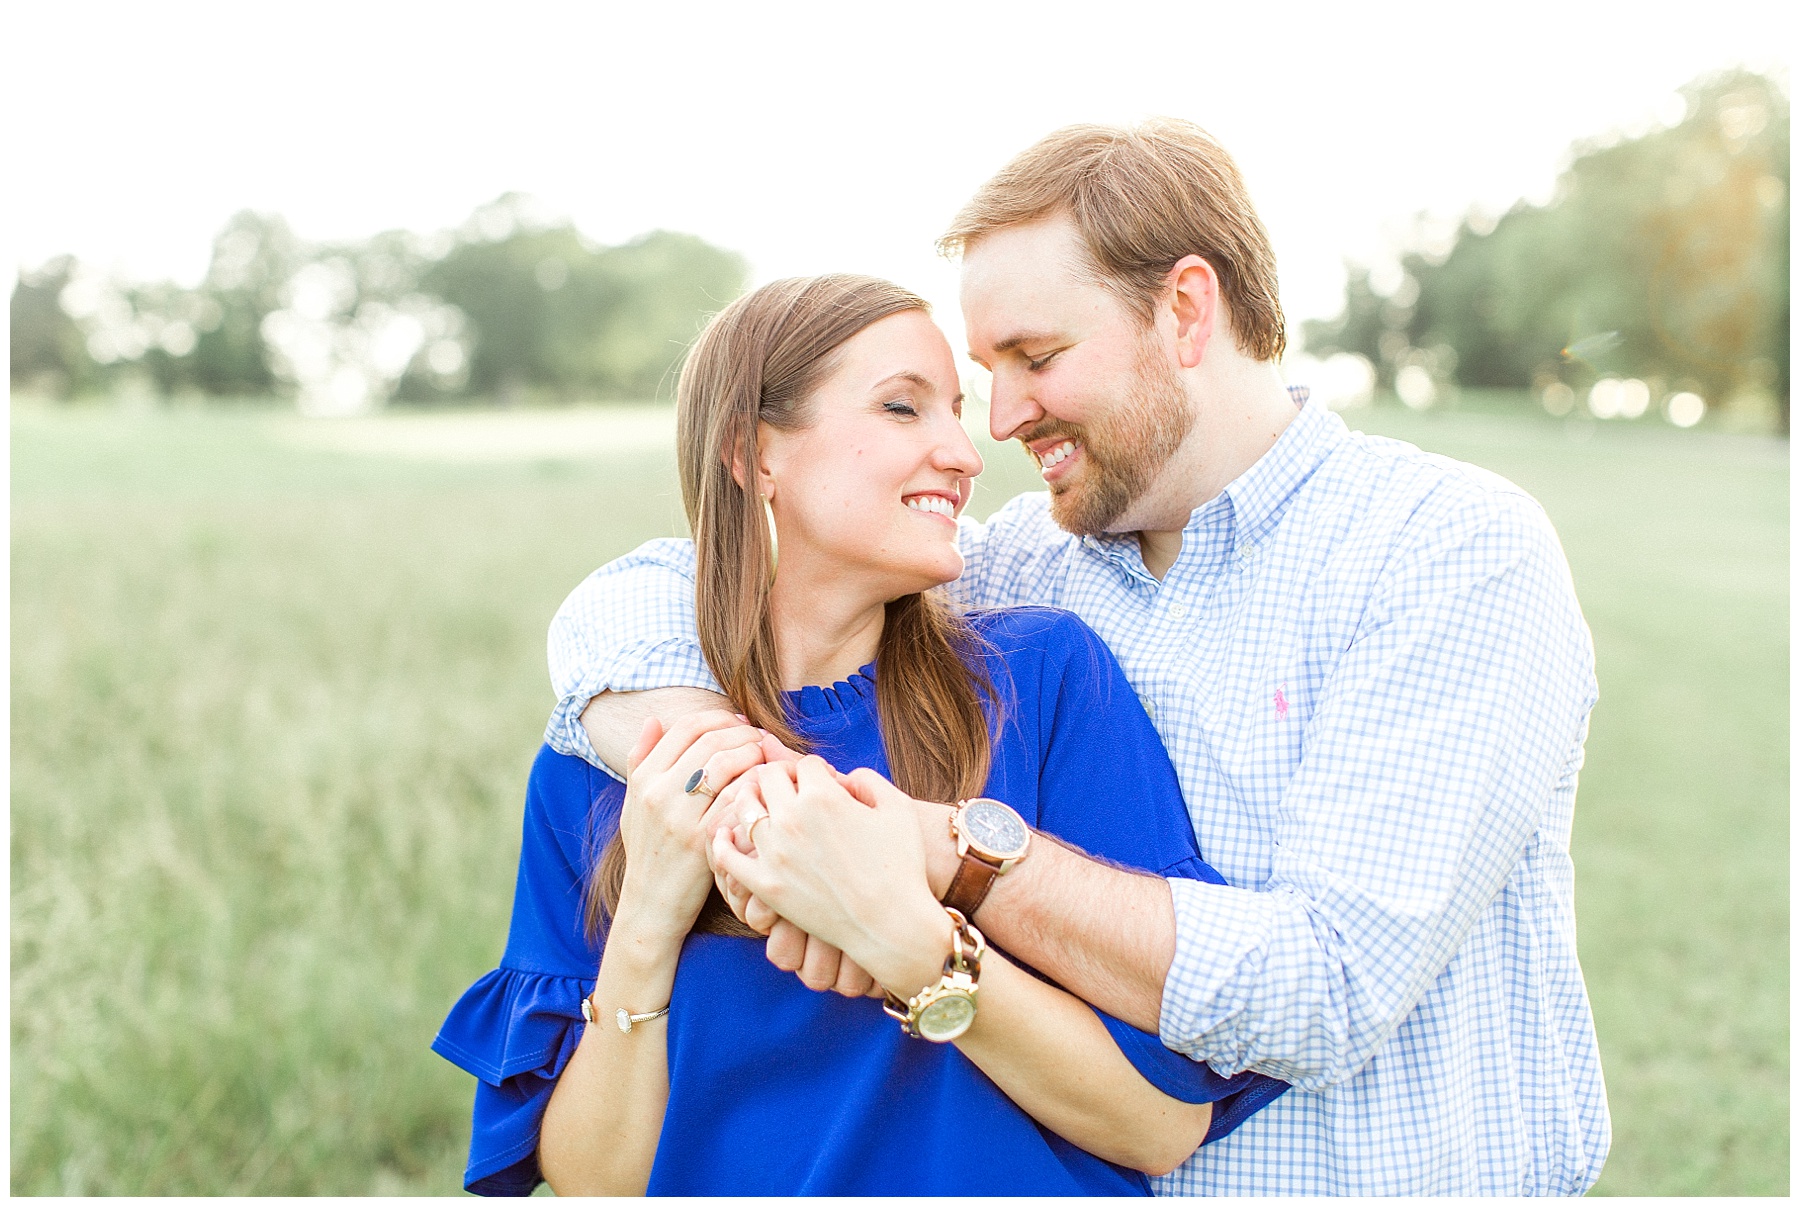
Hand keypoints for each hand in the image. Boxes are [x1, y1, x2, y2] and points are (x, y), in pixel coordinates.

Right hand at [616, 711, 767, 937]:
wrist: (651, 903)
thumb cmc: (648, 849)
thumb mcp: (633, 803)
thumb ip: (640, 759)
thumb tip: (654, 719)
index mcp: (643, 779)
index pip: (686, 727)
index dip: (718, 718)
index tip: (738, 723)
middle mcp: (658, 794)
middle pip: (709, 741)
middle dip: (742, 732)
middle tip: (760, 737)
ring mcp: (680, 818)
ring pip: (725, 764)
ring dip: (752, 753)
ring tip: (765, 756)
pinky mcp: (703, 841)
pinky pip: (736, 798)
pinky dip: (754, 785)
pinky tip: (764, 786)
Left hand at [710, 758, 948, 995]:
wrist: (891, 925)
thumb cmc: (902, 867)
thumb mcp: (898, 808)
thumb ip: (868, 779)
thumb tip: (844, 775)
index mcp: (823, 796)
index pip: (804, 763)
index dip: (816, 770)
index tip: (823, 784)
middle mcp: (792, 819)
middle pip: (768, 776)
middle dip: (782, 777)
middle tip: (791, 790)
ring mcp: (774, 853)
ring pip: (743, 807)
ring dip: (752, 798)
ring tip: (762, 804)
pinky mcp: (764, 885)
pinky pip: (727, 855)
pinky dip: (722, 840)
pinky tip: (727, 834)